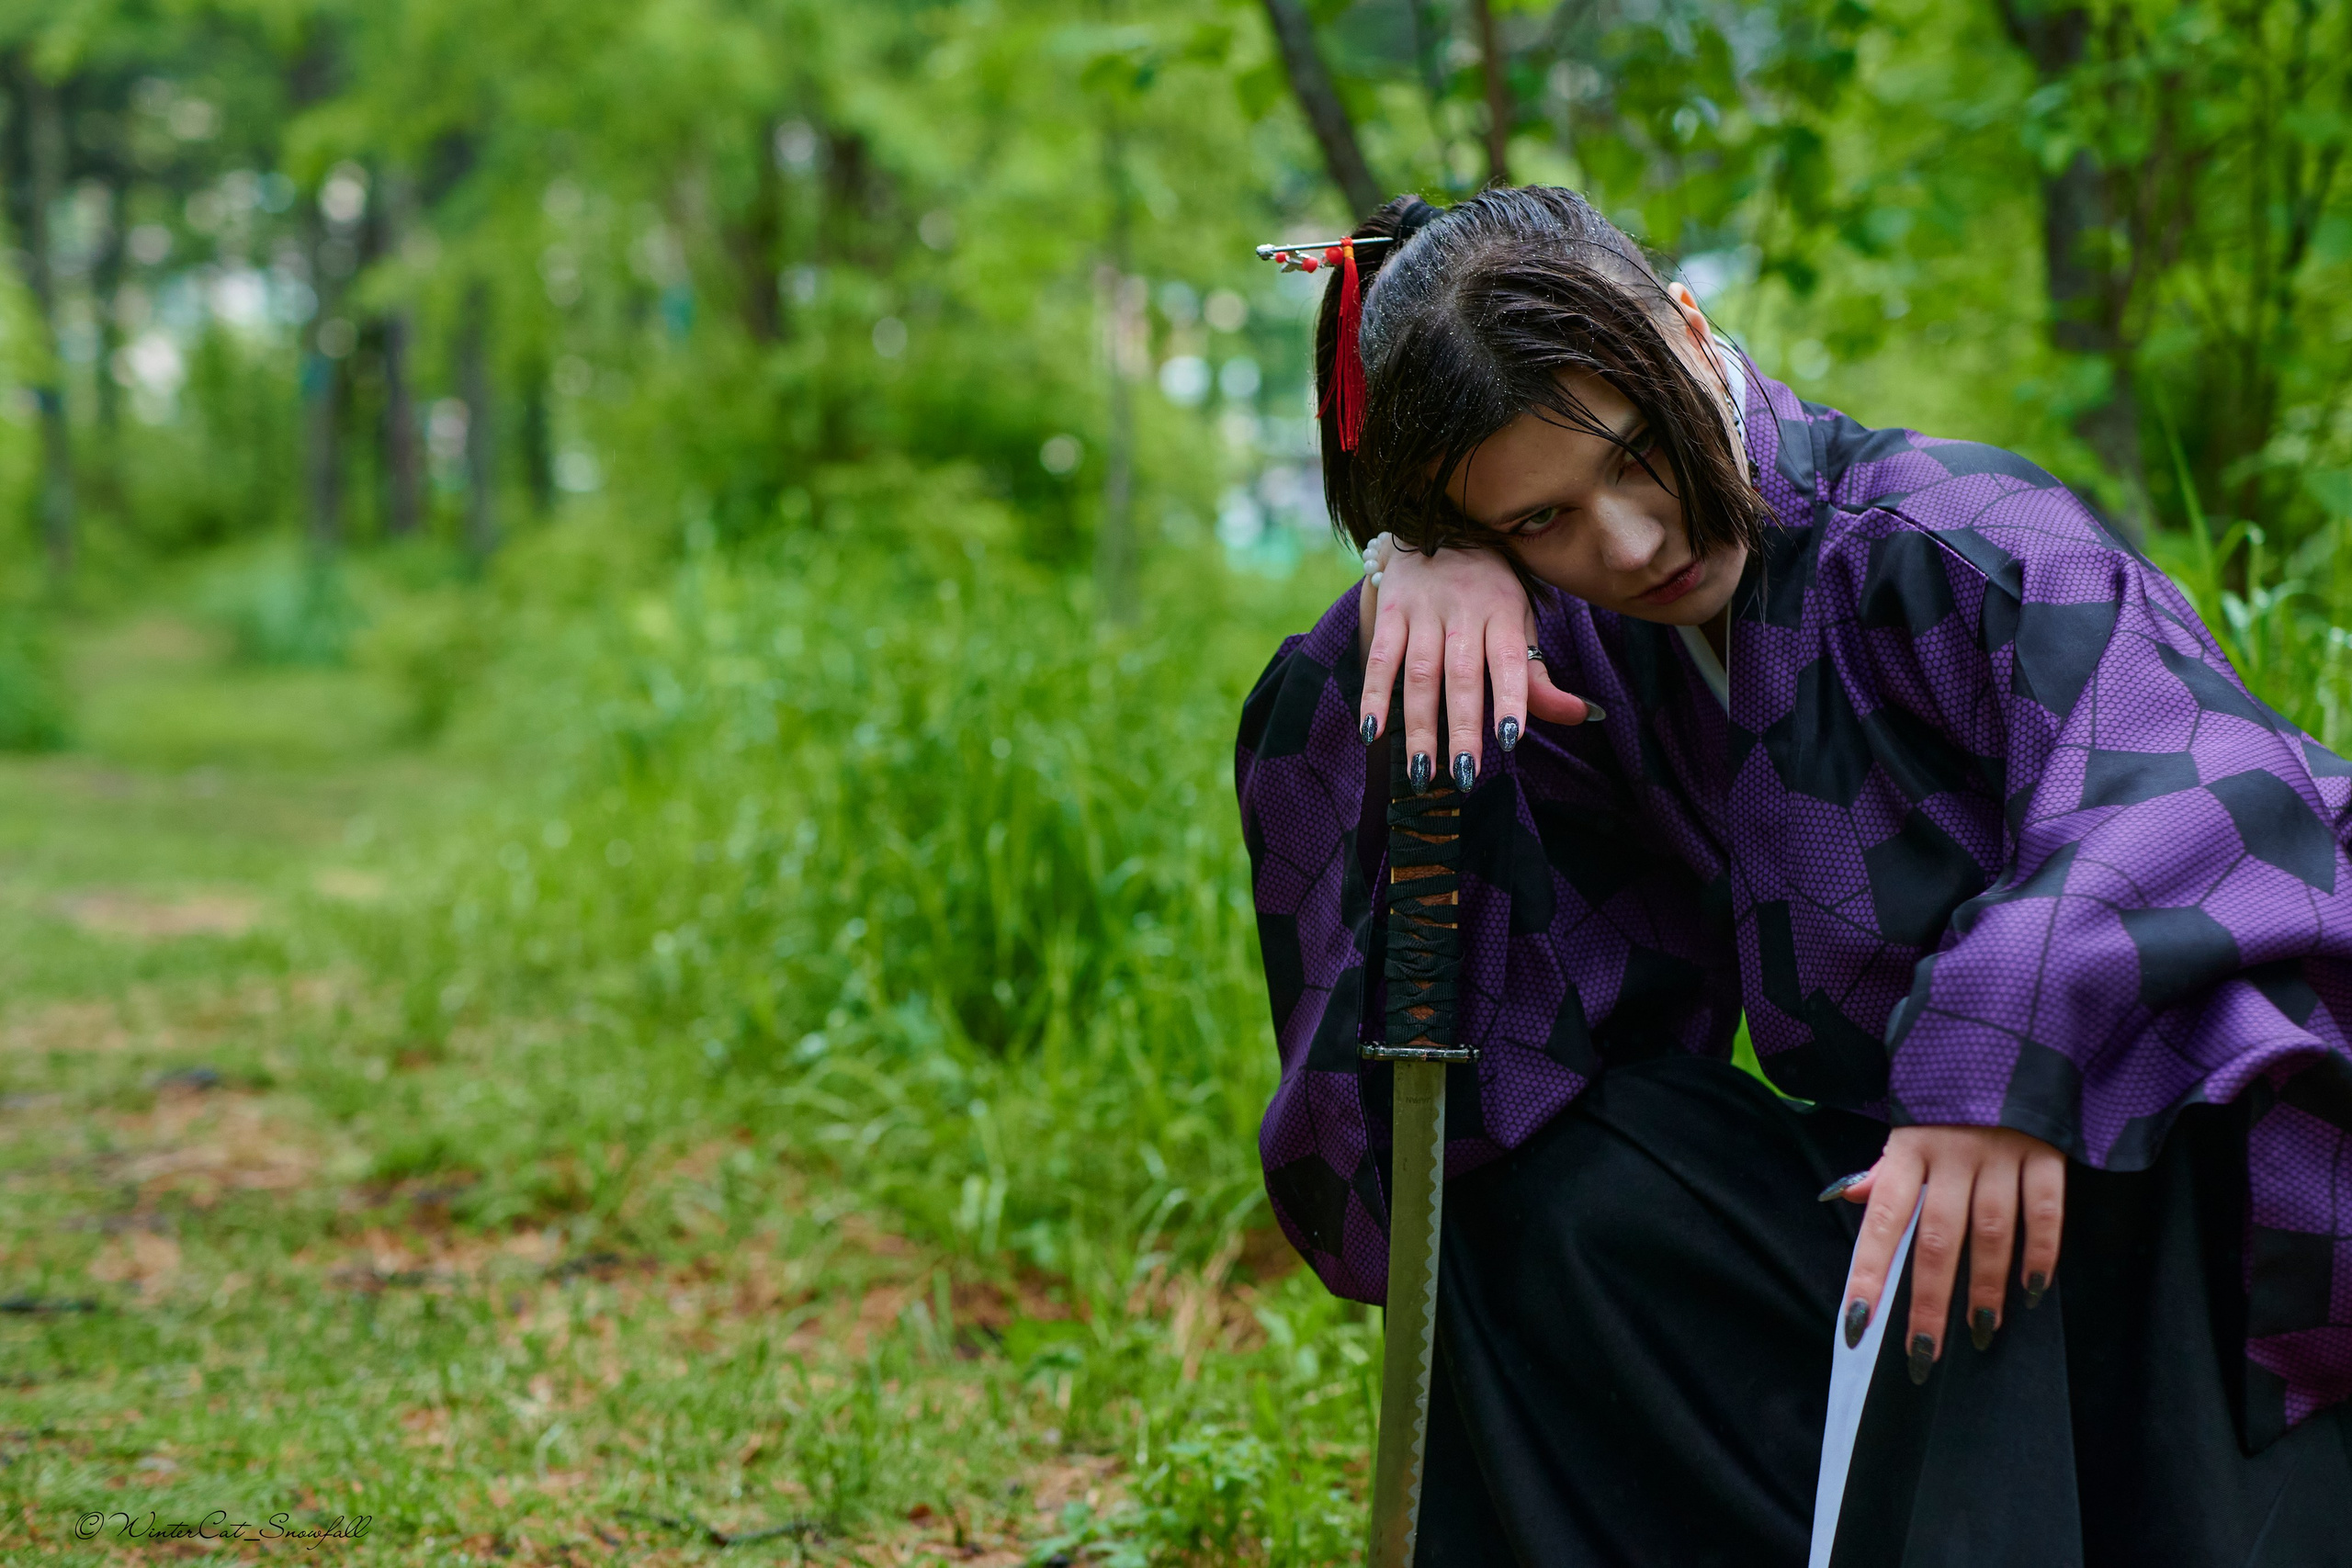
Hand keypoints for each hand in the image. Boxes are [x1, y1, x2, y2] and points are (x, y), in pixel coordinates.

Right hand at [1357, 538, 1595, 785]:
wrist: (1438, 526)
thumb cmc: (1488, 590)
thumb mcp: (1520, 621)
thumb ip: (1539, 677)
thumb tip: (1581, 716)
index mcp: (1504, 610)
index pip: (1509, 659)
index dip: (1511, 698)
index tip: (1511, 739)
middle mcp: (1465, 609)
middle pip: (1462, 674)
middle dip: (1462, 726)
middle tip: (1465, 773)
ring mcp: (1424, 609)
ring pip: (1420, 673)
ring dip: (1419, 725)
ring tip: (1422, 771)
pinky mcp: (1390, 610)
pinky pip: (1381, 658)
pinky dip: (1375, 695)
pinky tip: (1371, 732)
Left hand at [1830, 1125, 2065, 1377]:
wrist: (2004, 1041)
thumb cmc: (1944, 1101)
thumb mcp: (1906, 1127)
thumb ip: (1883, 1170)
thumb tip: (1842, 1196)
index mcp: (1908, 1149)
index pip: (1880, 1220)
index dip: (1868, 1273)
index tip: (1856, 1323)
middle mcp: (1951, 1154)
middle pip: (1936, 1239)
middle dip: (1929, 1301)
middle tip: (1924, 1353)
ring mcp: (2000, 1153)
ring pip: (1991, 1232)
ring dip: (1985, 1286)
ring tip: (1980, 1330)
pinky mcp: (2044, 1153)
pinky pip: (2045, 1210)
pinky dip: (2041, 1252)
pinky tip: (2032, 1289)